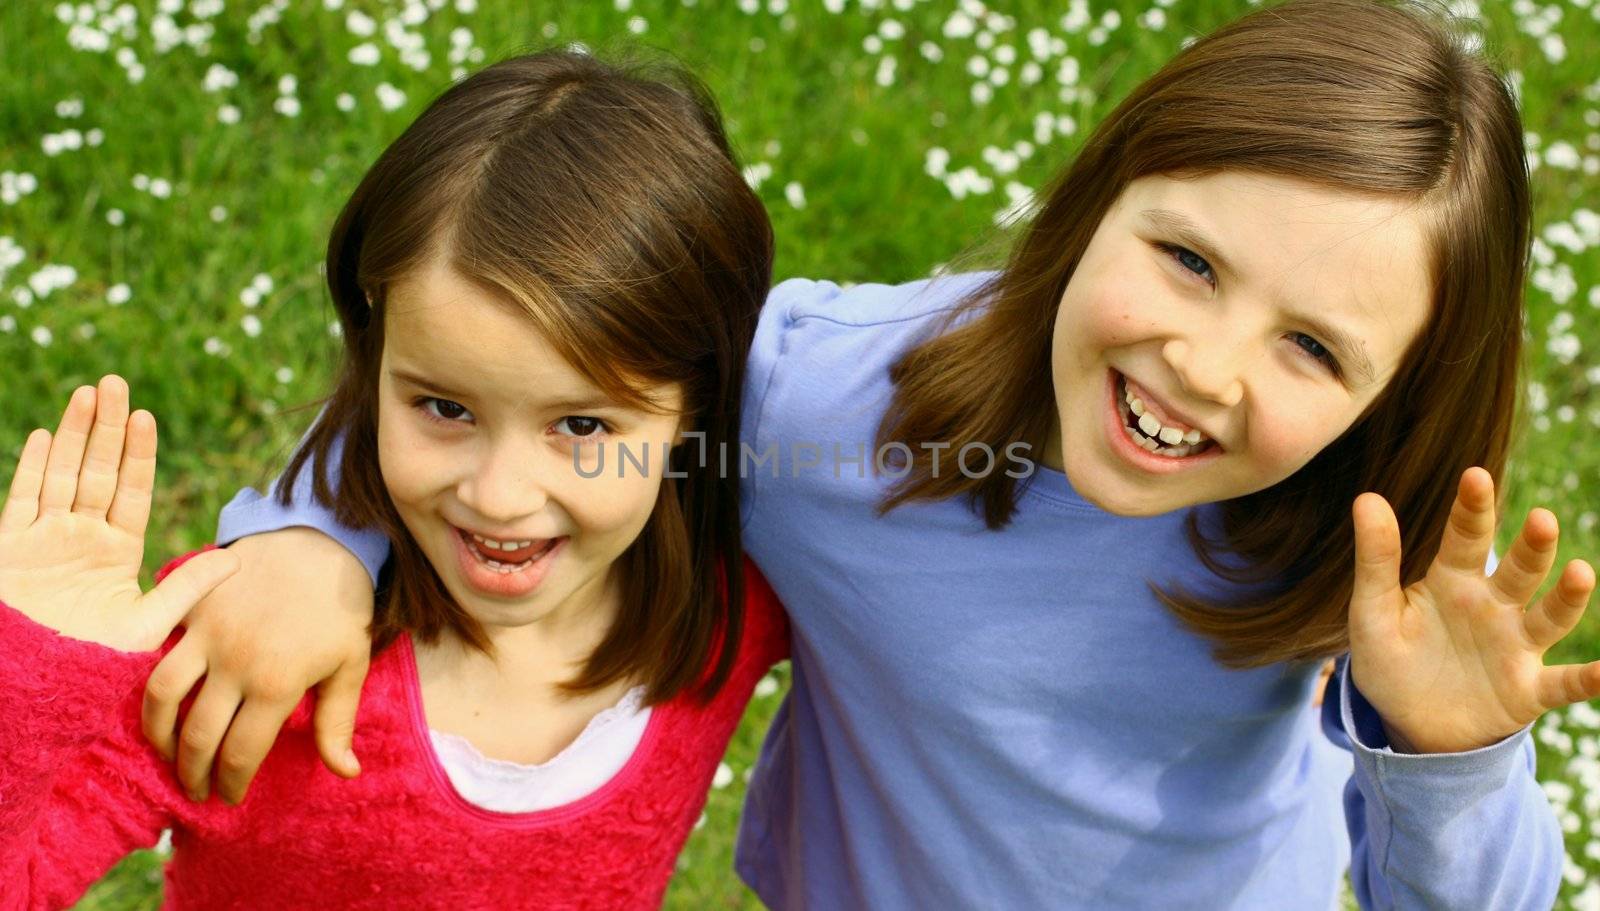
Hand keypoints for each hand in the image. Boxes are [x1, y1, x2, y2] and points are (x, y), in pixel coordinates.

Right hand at [0, 376, 237, 651]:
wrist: (39, 688)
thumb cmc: (94, 663)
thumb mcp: (147, 624)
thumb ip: (186, 589)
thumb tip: (236, 560)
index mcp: (117, 553)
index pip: (131, 491)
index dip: (138, 454)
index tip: (147, 416)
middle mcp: (81, 539)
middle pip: (97, 471)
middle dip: (106, 428)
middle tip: (117, 382)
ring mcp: (43, 540)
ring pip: (61, 475)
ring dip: (74, 434)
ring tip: (89, 393)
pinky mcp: (9, 549)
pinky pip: (21, 499)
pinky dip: (34, 467)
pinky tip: (47, 435)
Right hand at [142, 526, 374, 803]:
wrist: (318, 542)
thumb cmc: (341, 610)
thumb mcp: (350, 664)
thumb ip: (338, 722)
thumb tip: (346, 773)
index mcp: (277, 684)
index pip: (239, 754)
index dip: (231, 784)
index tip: (230, 798)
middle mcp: (235, 664)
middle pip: (197, 737)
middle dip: (193, 774)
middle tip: (196, 790)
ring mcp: (207, 635)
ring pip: (162, 698)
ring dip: (159, 735)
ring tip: (169, 754)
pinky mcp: (191, 611)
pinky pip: (156, 655)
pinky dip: (150, 686)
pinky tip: (158, 707)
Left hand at [1348, 466, 1598, 753]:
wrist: (1408, 723)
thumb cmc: (1392, 659)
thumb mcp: (1373, 611)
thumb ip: (1376, 560)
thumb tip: (1367, 497)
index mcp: (1453, 581)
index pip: (1465, 538)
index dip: (1472, 509)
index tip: (1475, 476)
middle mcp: (1493, 606)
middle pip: (1519, 571)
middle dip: (1532, 547)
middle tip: (1541, 520)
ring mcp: (1515, 646)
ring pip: (1549, 617)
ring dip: (1567, 598)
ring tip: (1580, 572)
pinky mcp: (1528, 690)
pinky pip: (1563, 683)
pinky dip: (1587, 679)